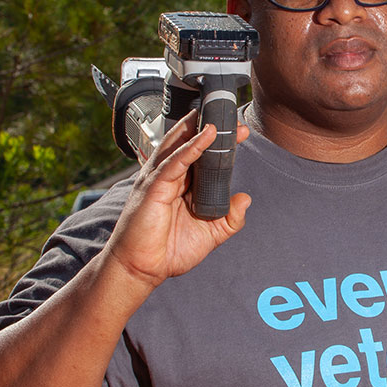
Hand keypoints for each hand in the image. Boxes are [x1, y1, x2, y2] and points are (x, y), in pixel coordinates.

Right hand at [104, 110, 251, 290]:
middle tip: (232, 118)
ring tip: (219, 116)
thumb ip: (230, 218)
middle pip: (189, 143)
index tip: (240, 132)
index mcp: (183, 185)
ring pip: (179, 145)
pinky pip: (174, 162)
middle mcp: (170, 177)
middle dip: (211, 128)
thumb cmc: (169, 252)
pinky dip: (190, 148)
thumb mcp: (211, 235)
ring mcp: (159, 180)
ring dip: (199, 129)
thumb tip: (245, 198)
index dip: (220, 142)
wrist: (141, 270)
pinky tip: (205, 137)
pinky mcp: (152, 188)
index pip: (202, 155)